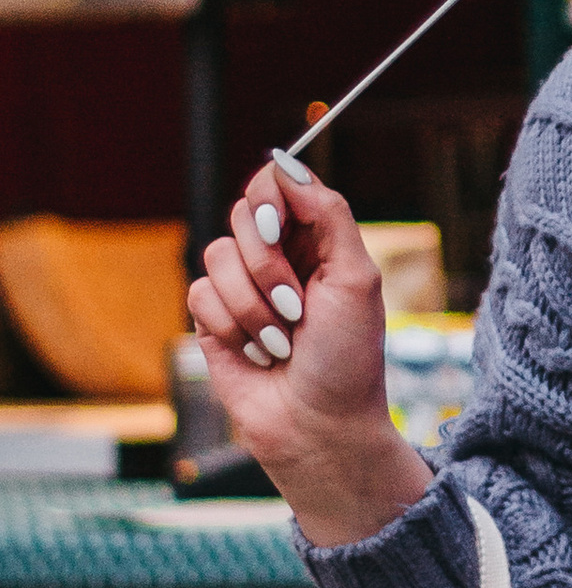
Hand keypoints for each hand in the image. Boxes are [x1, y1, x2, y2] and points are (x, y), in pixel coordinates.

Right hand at [186, 155, 431, 547]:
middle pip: (243, 213)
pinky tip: (258, 354)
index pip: (278, 184)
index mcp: (317, 239)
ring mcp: (243, 288)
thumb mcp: (356, 277)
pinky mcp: (213, 320)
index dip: (272, 197)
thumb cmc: (348, 357)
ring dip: (254, 306)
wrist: (319, 426)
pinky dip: (232, 327)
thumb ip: (327, 213)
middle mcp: (278, 257)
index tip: (278, 224)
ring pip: (217, 256)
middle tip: (296, 306)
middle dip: (268, 264)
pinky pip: (200, 294)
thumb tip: (285, 162)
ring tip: (282, 341)